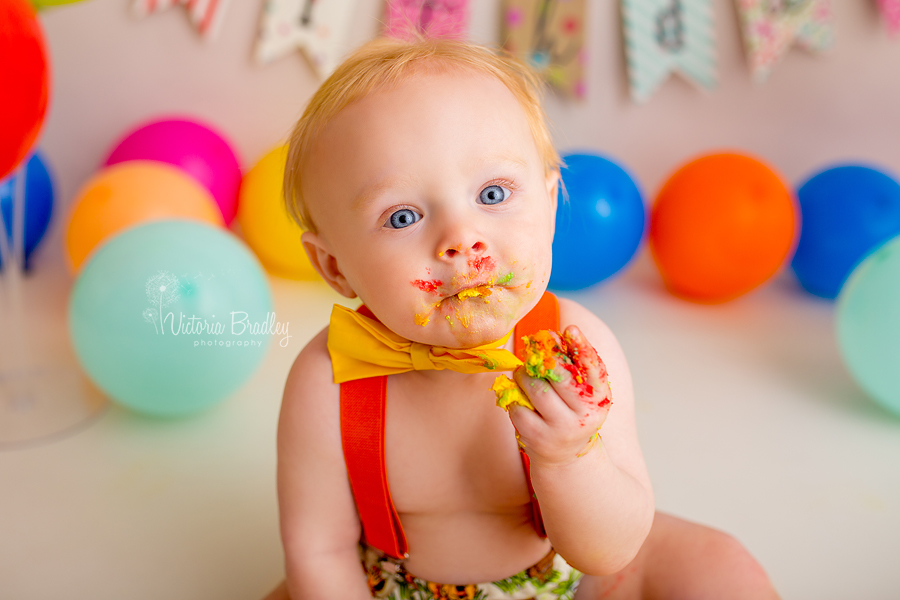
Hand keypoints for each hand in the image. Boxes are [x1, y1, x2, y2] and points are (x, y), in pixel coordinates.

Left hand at [507, 325, 611, 466]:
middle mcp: (583, 414)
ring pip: (534, 388)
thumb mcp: (583, 393)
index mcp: (599, 397)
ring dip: (523, 375)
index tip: (569, 329)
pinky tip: (520, 398)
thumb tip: (554, 336)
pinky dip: (514, 396)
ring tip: (524, 375)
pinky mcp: (536, 437)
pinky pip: (518, 405)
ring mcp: (559, 428)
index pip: (593, 368)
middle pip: (558, 375)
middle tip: (533, 355)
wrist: (566, 456)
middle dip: (541, 359)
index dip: (581, 347)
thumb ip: (574, 366)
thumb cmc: (572, 411)